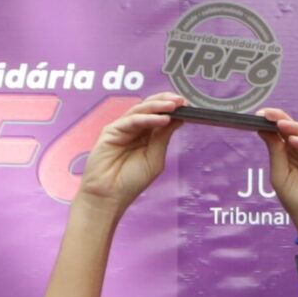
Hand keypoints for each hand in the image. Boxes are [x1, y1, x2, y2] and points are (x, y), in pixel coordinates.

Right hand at [74, 93, 184, 207]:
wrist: (109, 196)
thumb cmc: (130, 181)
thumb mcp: (155, 158)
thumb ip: (163, 138)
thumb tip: (177, 119)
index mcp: (146, 136)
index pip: (160, 116)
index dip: (173, 109)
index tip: (188, 105)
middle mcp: (134, 129)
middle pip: (150, 108)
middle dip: (166, 101)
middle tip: (182, 100)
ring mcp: (122, 129)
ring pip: (140, 110)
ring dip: (158, 106)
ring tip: (174, 105)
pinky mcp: (111, 131)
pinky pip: (131, 121)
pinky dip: (148, 118)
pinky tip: (162, 119)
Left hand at [259, 110, 297, 235]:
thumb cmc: (296, 201)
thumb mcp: (279, 175)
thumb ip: (275, 152)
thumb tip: (264, 130)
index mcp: (287, 155)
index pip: (278, 134)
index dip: (270, 123)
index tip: (260, 115)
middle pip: (291, 130)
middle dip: (280, 120)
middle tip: (269, 114)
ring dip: (293, 128)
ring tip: (281, 125)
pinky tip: (296, 142)